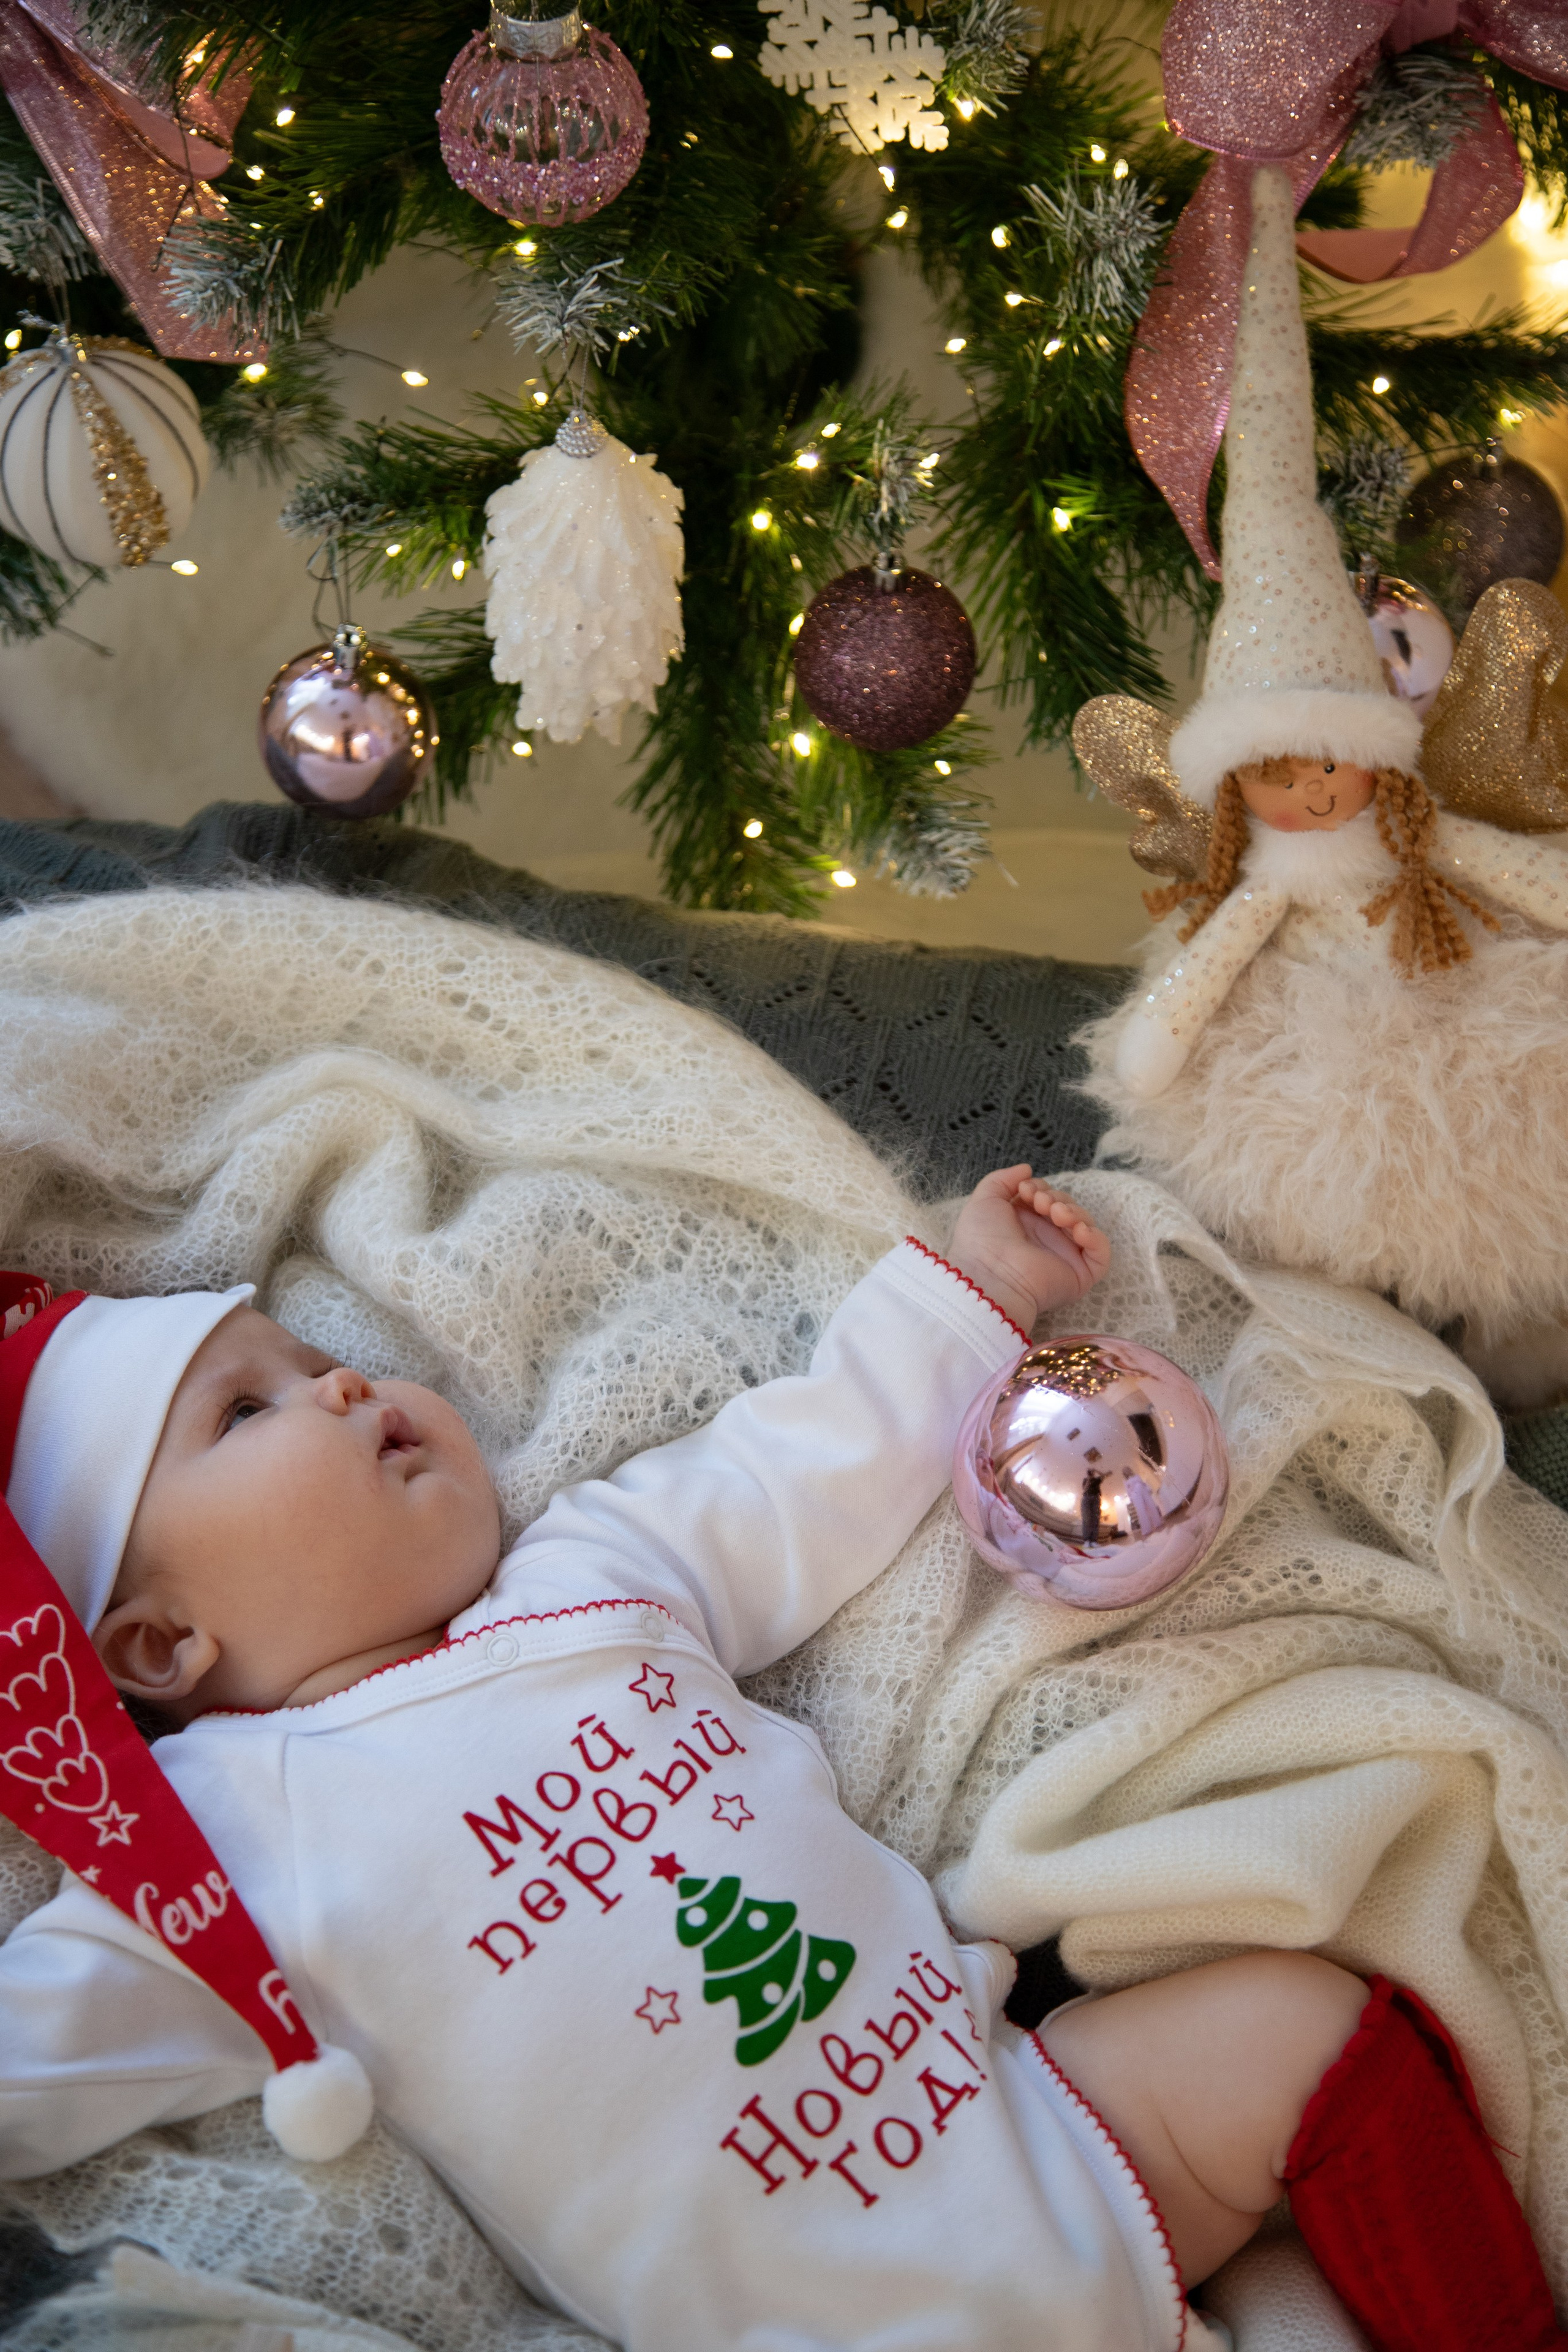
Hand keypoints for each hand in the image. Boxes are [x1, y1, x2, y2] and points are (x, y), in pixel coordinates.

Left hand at [947, 1167, 1110, 1334]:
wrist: (988, 1275)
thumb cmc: (981, 1240)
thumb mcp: (985, 1199)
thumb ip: (1003, 1179)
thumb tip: (1027, 1169)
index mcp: (1026, 1225)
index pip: (1049, 1198)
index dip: (1042, 1189)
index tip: (1027, 1191)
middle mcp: (1046, 1240)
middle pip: (1068, 1208)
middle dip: (1058, 1198)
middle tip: (1041, 1204)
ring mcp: (1065, 1257)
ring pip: (1085, 1225)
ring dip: (1074, 1212)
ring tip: (1056, 1214)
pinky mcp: (1081, 1274)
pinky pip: (1100, 1252)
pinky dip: (1095, 1236)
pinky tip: (1078, 1230)